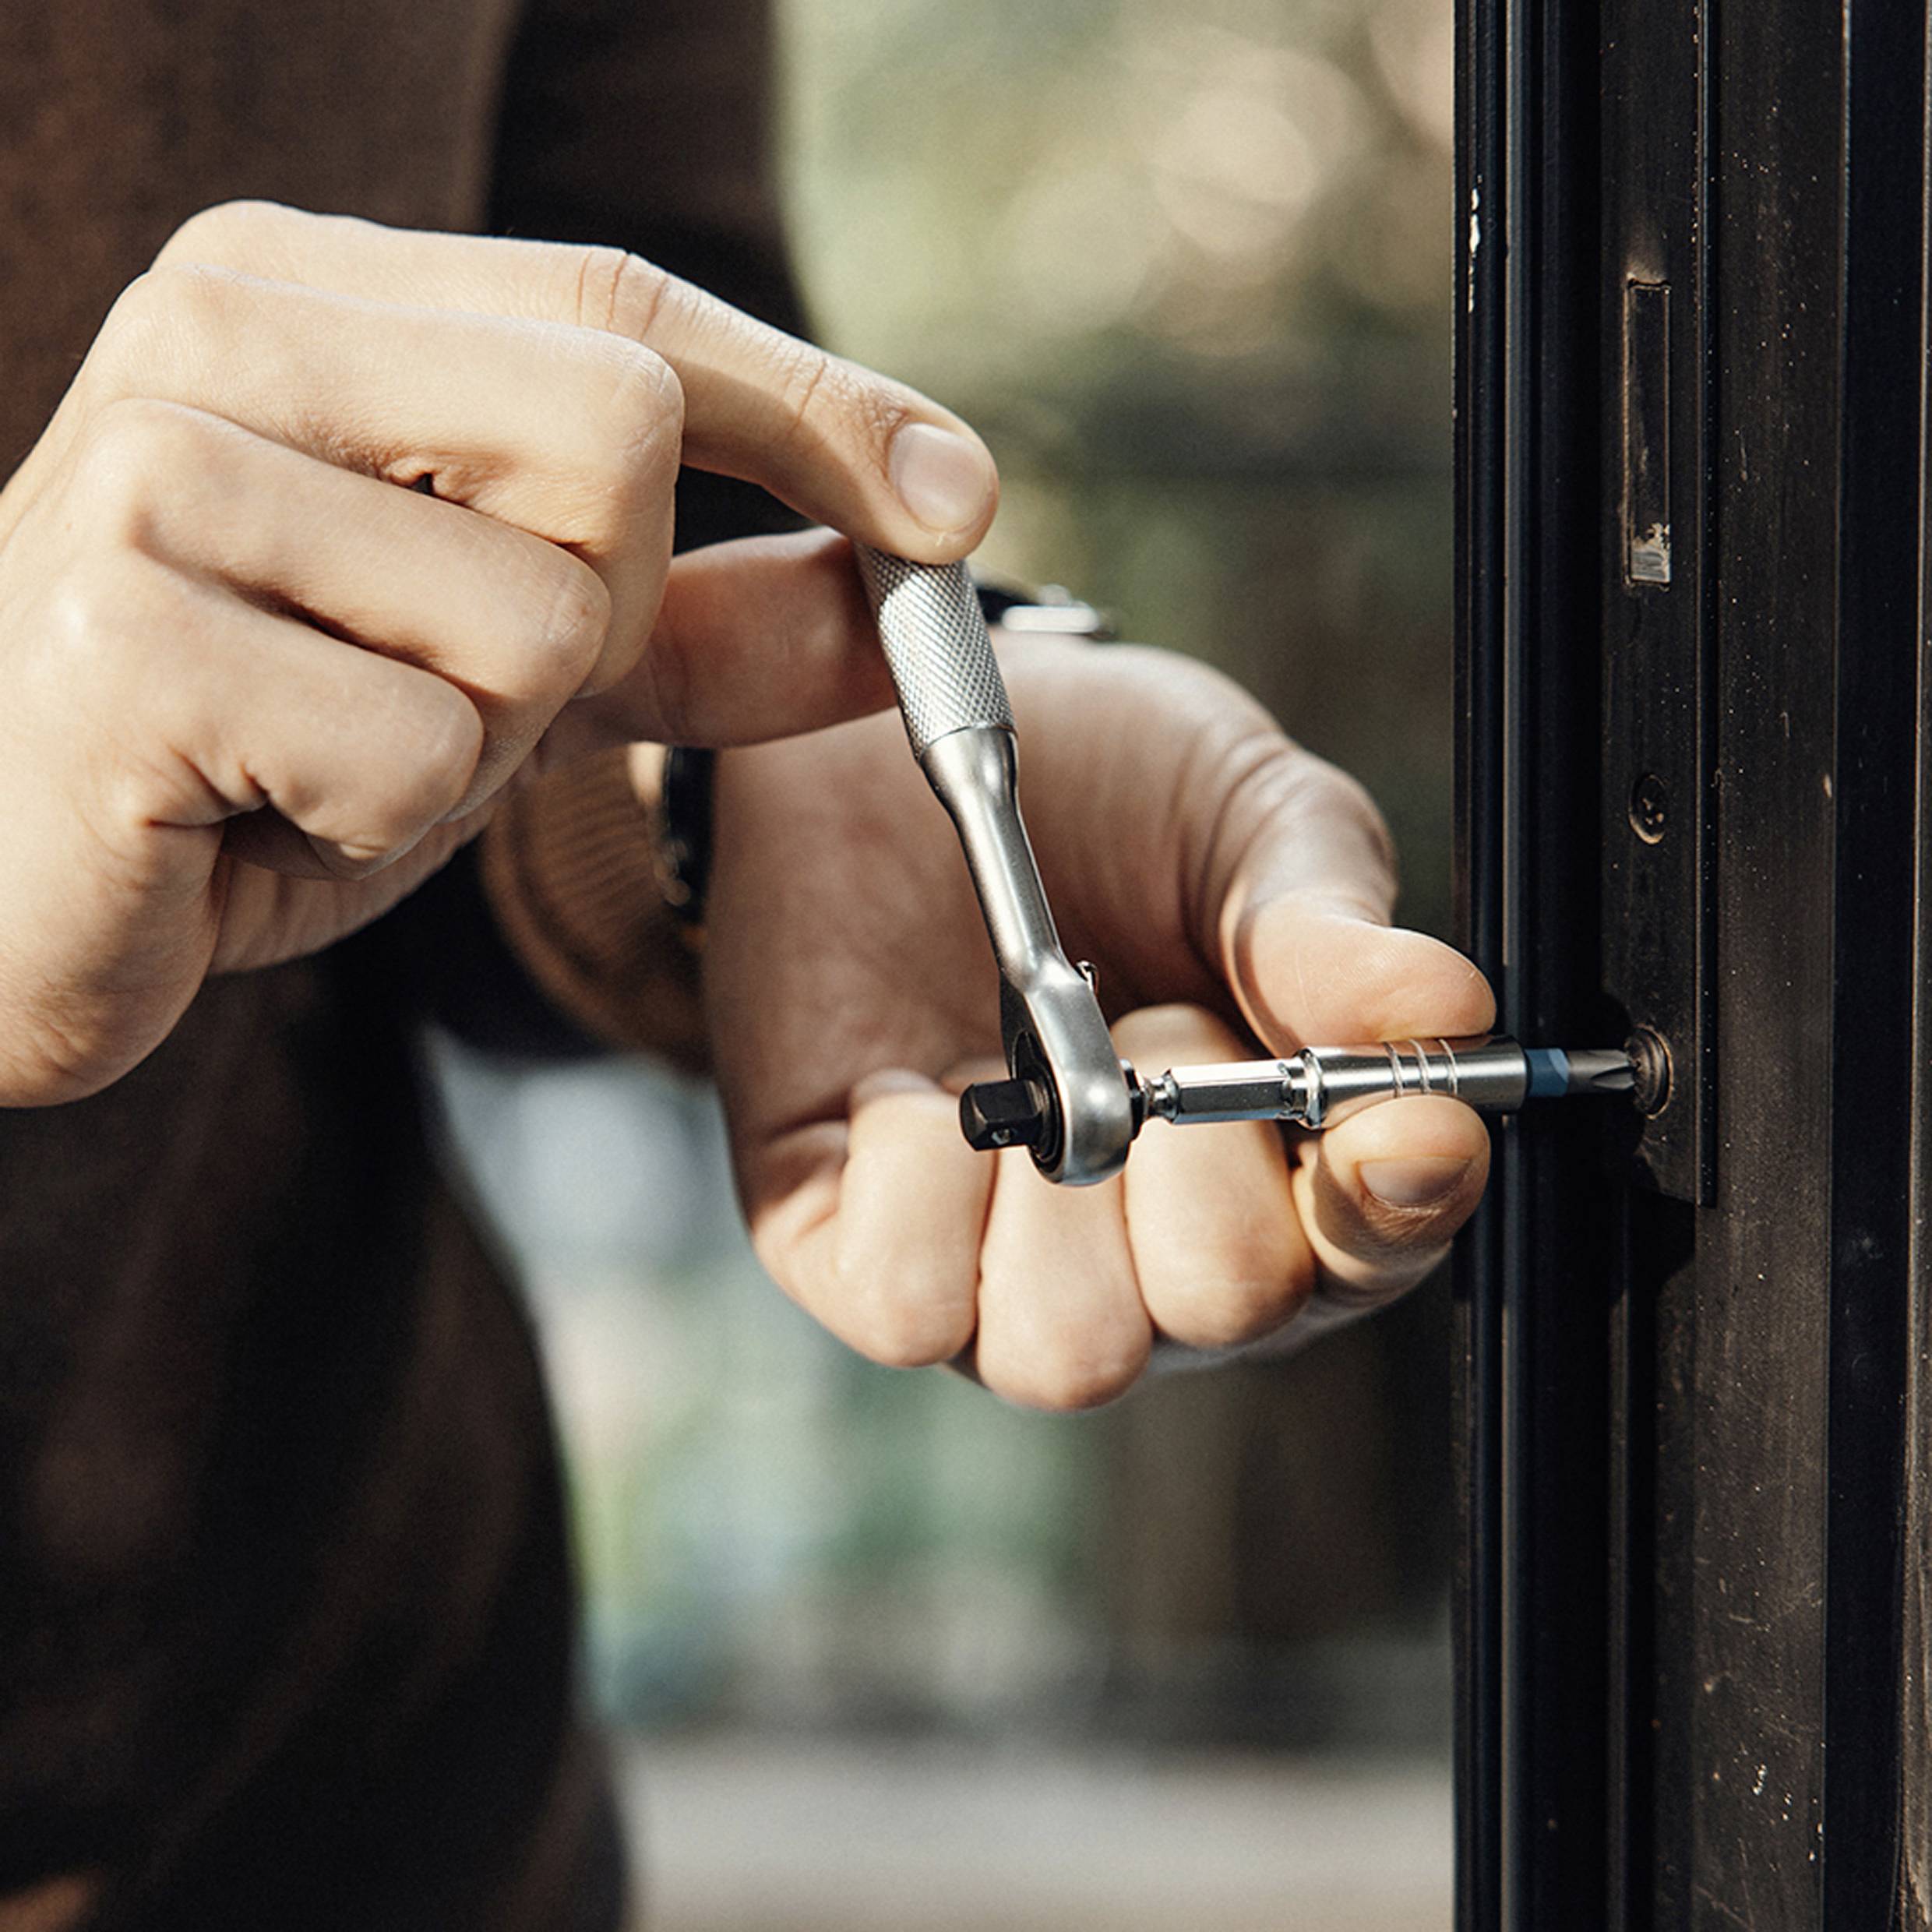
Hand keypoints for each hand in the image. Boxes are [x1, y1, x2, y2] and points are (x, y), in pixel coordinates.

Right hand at [0, 202, 992, 1102]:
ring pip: (533, 622)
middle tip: (431, 683)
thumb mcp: (505, 668)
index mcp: (307, 296)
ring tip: (321, 750)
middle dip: (588, 621)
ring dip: (471, 747)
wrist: (0, 876)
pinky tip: (252, 806)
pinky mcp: (120, 636)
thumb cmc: (256, 749)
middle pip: (615, 441)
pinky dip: (373, 827)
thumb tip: (926, 566)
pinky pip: (416, 756)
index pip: (628, 311)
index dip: (817, 409)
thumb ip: (710, 620)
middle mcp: (219, 331)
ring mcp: (155, 471)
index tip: (957, 501)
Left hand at [702, 599, 1494, 1408]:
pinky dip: (917, 1188)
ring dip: (1059, 1195)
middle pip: (1227, 1312)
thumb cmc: (1085, 788)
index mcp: (1276, 1154)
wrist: (873, 744)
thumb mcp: (1232, 812)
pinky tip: (914, 1091)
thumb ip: (1324, 922)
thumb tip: (1445, 1011)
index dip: (1396, 1198)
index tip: (1400, 1120)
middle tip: (1152, 1024)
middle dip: (1202, 1160)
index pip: (1371, 1243)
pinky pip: (906, 1307)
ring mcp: (1000, 1260)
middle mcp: (1148, 1242)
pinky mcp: (855, 1246)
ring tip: (1025, 1062)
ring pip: (1066, 1354)